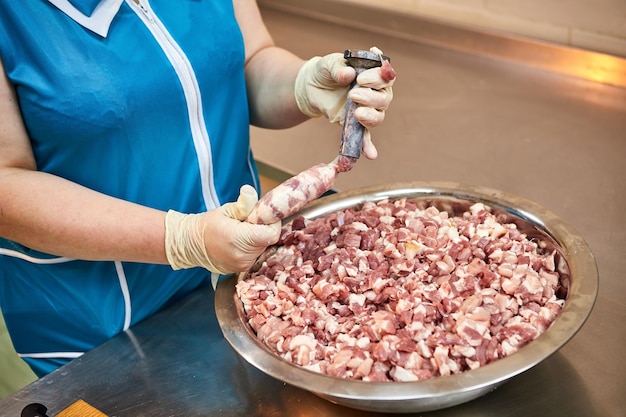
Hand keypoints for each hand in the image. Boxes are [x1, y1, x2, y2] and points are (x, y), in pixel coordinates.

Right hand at [165, 185, 280, 273]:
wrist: (191, 243)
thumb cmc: (208, 224)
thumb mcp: (226, 210)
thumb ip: (243, 203)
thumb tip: (250, 191)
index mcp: (240, 239)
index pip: (272, 234)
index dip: (271, 223)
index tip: (263, 216)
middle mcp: (242, 256)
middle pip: (268, 241)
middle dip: (262, 229)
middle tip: (248, 222)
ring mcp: (241, 265)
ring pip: (262, 248)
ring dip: (257, 239)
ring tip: (242, 232)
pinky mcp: (240, 269)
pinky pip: (254, 256)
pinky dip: (251, 248)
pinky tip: (239, 242)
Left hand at [294, 46, 395, 158]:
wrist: (311, 87)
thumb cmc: (325, 72)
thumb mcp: (328, 65)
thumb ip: (338, 68)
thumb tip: (348, 74)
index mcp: (373, 74)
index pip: (386, 76)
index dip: (378, 77)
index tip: (361, 78)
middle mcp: (375, 92)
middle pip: (384, 98)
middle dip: (371, 97)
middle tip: (352, 94)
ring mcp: (367, 109)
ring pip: (378, 116)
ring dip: (370, 116)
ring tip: (356, 113)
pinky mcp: (356, 124)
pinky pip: (366, 137)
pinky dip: (368, 146)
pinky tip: (370, 155)